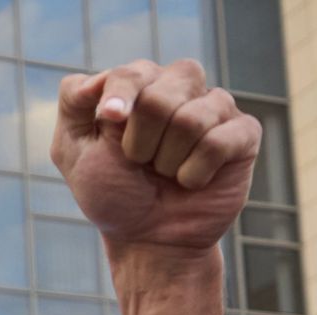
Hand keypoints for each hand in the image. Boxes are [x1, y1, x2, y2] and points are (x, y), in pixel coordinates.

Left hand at [50, 59, 260, 253]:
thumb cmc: (111, 192)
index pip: (130, 73)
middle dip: (140, 141)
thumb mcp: (74, 150)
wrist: (148, 239)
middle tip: (139, 162)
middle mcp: (178, 86)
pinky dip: (195, 172)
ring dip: (167, 160)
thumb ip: (74, 103)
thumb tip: (98, 77)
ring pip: (190, 119)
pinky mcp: (243, 133)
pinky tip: (192, 181)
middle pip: (159, 95)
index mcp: (139, 84)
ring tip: (165, 172)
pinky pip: (219, 141)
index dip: (120, 98)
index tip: (111, 120)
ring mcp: (214, 107)